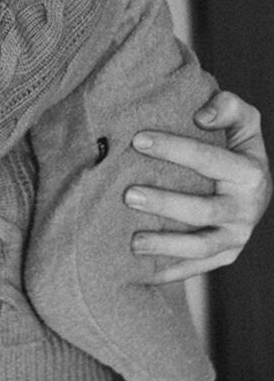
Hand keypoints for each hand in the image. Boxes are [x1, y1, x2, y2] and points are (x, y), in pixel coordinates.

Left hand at [125, 90, 271, 282]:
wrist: (253, 183)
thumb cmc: (235, 144)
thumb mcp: (242, 119)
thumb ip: (227, 106)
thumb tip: (201, 116)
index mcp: (250, 173)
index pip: (208, 160)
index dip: (173, 148)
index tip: (136, 140)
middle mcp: (247, 209)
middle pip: (202, 210)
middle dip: (164, 204)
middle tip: (128, 195)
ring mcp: (237, 236)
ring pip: (200, 246)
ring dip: (165, 245)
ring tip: (131, 242)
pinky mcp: (226, 255)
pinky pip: (197, 268)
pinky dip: (170, 272)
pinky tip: (141, 273)